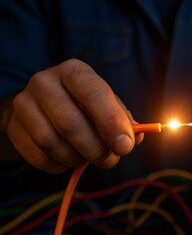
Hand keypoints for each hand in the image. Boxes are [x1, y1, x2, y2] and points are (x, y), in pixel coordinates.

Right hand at [6, 59, 139, 172]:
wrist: (42, 107)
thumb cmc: (83, 106)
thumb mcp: (106, 104)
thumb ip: (122, 120)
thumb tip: (133, 139)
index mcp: (74, 71)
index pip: (93, 92)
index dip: (111, 121)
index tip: (124, 146)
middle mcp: (45, 81)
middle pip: (70, 122)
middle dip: (96, 148)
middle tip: (110, 160)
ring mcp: (25, 103)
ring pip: (52, 142)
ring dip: (77, 158)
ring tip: (89, 158)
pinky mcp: (14, 126)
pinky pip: (39, 155)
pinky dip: (60, 165)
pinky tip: (70, 159)